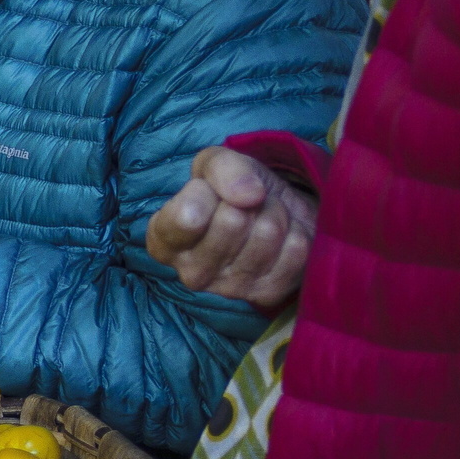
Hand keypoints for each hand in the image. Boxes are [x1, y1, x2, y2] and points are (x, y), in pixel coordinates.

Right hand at [145, 145, 316, 308]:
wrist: (273, 213)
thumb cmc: (232, 191)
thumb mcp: (215, 165)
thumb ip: (221, 168)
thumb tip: (249, 195)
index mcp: (164, 242)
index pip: (188, 216)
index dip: (209, 191)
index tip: (210, 192)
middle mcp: (191, 273)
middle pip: (233, 221)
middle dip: (249, 200)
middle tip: (246, 204)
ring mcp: (230, 288)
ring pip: (267, 232)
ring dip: (274, 212)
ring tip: (264, 216)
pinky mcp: (269, 293)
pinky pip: (295, 249)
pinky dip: (295, 231)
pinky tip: (282, 237)